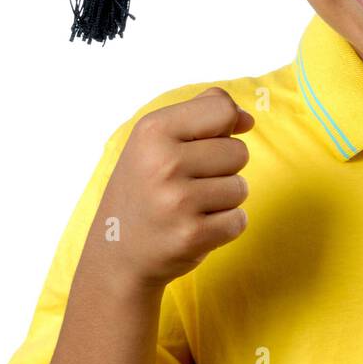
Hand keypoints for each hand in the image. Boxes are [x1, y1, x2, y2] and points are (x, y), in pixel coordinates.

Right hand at [94, 87, 253, 294]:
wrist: (116, 253)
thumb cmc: (146, 187)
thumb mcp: (156, 139)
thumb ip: (202, 111)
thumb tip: (247, 118)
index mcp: (152, 130)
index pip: (223, 110)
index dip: (225, 127)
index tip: (203, 143)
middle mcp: (162, 163)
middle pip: (239, 152)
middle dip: (223, 168)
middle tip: (187, 183)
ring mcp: (176, 202)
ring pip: (241, 188)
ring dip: (223, 200)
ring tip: (188, 207)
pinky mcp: (191, 236)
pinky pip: (239, 220)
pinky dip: (224, 226)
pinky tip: (193, 227)